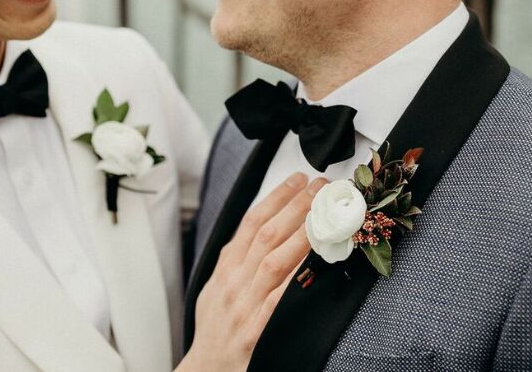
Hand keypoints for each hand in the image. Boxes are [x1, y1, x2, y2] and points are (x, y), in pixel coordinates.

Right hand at [177, 173, 324, 371]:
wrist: (206, 369)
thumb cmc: (215, 328)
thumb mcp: (216, 287)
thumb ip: (236, 260)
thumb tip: (260, 228)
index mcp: (225, 269)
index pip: (251, 223)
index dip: (276, 198)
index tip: (297, 179)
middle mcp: (234, 282)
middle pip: (267, 235)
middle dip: (296, 206)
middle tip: (322, 186)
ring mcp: (245, 305)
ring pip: (274, 261)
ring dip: (302, 233)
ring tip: (326, 214)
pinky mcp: (256, 331)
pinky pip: (279, 300)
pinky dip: (296, 279)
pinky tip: (316, 262)